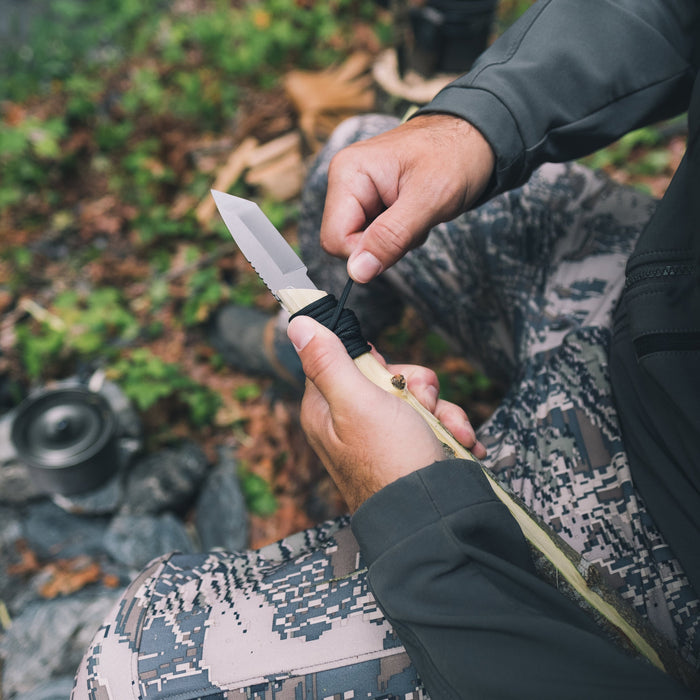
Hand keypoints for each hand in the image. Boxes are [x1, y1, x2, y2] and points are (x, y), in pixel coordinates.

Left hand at [288, 315, 485, 511]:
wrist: (433, 516)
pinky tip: (461, 443)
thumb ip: (329, 361)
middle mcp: (350, 422)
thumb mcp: (357, 401)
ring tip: (449, 432)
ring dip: (439, 409)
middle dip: (415, 386)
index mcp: (325, 409)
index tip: (386, 373)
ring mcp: (381, 437)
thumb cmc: (391, 461)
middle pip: (383, 375)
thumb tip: (298, 325)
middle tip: (419, 404)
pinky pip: (431, 419)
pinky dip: (450, 428)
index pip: (339, 360)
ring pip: (414, 396)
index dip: (369, 360)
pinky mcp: (409, 447)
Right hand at [320, 113, 494, 283]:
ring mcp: (359, 192)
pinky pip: (378, 237)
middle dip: (386, 244)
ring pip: (365, 245)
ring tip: (420, 211)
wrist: (475, 137)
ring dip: (398, 240)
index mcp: (348, 173)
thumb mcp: (428, 199)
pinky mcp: (373, 202)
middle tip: (415, 219)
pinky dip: (402, 234)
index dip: (367, 252)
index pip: (334, 240)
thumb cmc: (455, 155)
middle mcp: (346, 182)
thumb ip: (391, 237)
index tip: (401, 238)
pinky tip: (417, 210)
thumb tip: (357, 273)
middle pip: (348, 244)